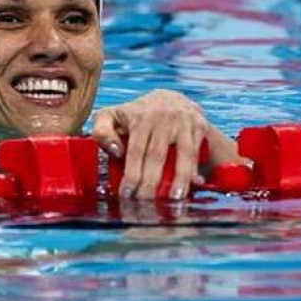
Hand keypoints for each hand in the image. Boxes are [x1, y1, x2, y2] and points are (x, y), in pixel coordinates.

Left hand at [91, 89, 219, 201]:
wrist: (172, 98)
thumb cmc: (137, 114)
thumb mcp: (112, 115)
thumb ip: (102, 131)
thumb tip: (115, 151)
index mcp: (139, 118)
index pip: (135, 151)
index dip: (132, 174)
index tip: (126, 193)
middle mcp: (162, 118)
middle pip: (157, 155)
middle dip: (150, 183)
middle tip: (144, 202)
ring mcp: (182, 121)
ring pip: (182, 154)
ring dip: (179, 178)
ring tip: (173, 199)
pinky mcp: (198, 126)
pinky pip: (196, 152)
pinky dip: (194, 170)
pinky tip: (192, 185)